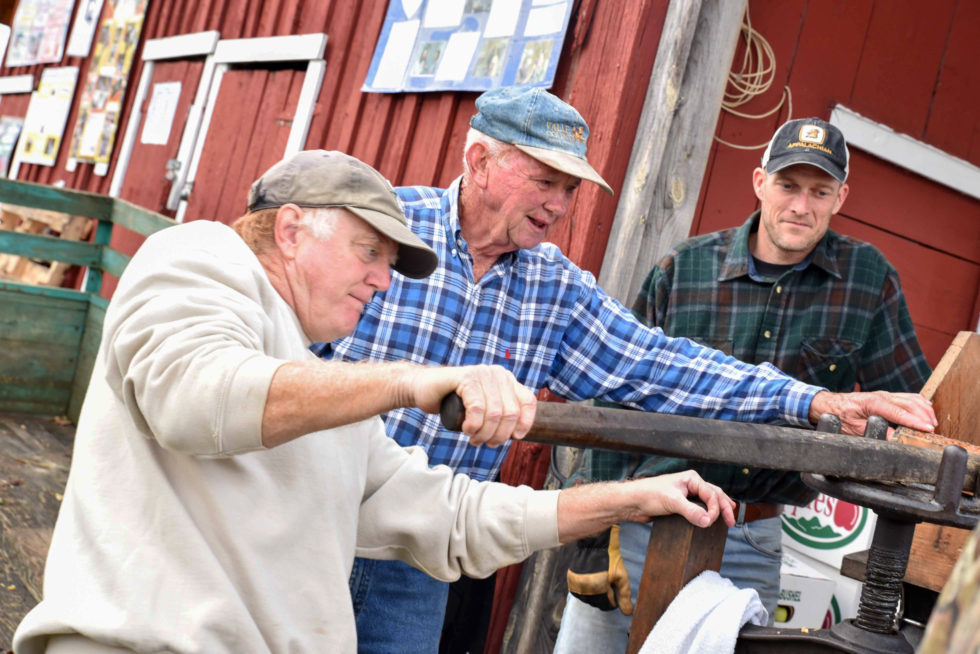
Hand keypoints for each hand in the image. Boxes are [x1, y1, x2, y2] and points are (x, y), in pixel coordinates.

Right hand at [409, 364, 536, 446]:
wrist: (423, 389)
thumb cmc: (453, 403)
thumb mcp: (483, 408)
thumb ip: (500, 413)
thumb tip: (518, 433)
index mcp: (506, 380)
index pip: (528, 402)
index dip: (525, 424)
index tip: (514, 438)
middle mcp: (498, 374)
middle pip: (511, 413)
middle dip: (499, 435)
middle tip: (484, 443)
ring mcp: (482, 373)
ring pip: (495, 413)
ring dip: (484, 433)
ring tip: (473, 438)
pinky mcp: (466, 377)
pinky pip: (477, 408)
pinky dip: (473, 425)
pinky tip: (466, 429)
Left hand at [623, 470, 736, 528]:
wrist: (632, 502)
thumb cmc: (649, 495)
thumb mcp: (672, 502)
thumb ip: (691, 511)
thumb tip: (708, 521)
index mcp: (691, 479)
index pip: (712, 494)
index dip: (716, 509)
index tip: (711, 522)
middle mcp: (691, 484)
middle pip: (715, 495)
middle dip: (724, 507)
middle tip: (732, 522)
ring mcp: (686, 494)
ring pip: (708, 501)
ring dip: (718, 509)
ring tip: (728, 519)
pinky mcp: (681, 504)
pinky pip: (699, 508)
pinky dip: (707, 513)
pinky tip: (710, 519)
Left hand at [808, 390, 936, 437]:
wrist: (829, 404)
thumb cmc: (840, 415)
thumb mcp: (854, 428)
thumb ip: (875, 432)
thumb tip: (894, 438)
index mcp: (873, 403)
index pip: (900, 412)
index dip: (915, 421)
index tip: (928, 430)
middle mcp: (882, 396)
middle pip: (910, 404)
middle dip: (924, 417)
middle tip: (933, 431)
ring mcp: (885, 394)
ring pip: (912, 398)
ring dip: (925, 410)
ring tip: (933, 424)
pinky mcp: (887, 396)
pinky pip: (908, 397)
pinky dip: (920, 404)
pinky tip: (926, 412)